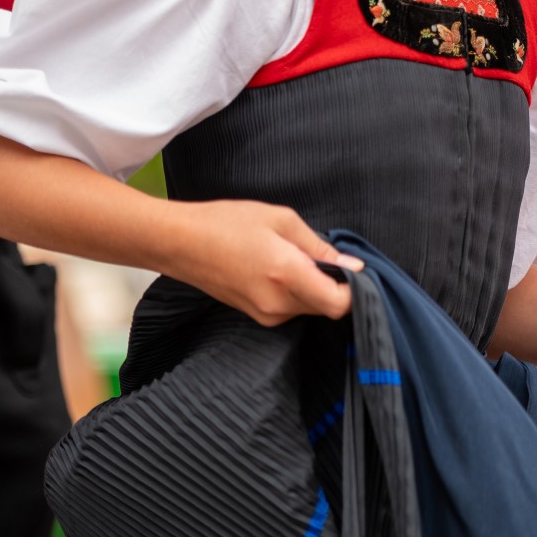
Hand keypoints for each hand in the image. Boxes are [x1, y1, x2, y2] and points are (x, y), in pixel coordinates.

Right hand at [168, 200, 363, 326]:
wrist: (180, 243)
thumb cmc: (226, 223)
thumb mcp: (280, 220)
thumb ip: (319, 246)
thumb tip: (351, 265)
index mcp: (287, 275)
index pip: (340, 304)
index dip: (356, 290)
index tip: (354, 270)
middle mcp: (278, 303)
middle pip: (328, 307)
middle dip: (335, 285)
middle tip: (324, 256)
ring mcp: (266, 315)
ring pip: (311, 308)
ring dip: (315, 287)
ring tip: (295, 257)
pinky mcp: (258, 317)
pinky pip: (292, 308)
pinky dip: (298, 291)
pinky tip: (281, 268)